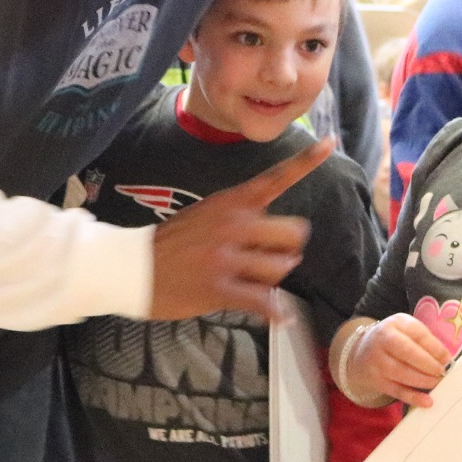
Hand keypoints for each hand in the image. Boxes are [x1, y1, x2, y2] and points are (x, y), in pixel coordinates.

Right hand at [146, 140, 326, 318]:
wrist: (131, 266)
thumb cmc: (173, 243)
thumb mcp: (207, 215)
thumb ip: (243, 218)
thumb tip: (286, 247)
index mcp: (231, 202)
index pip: (275, 177)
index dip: (305, 161)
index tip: (329, 142)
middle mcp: (233, 224)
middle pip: (294, 233)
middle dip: (288, 250)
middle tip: (270, 258)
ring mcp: (226, 256)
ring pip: (281, 268)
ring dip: (273, 279)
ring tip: (252, 282)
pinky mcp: (219, 288)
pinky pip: (264, 301)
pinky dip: (277, 313)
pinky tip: (282, 319)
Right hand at [348, 314, 452, 407]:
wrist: (361, 353)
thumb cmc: (392, 340)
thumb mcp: (405, 330)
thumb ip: (424, 340)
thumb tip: (444, 358)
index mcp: (395, 324)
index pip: (417, 334)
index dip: (434, 347)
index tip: (447, 358)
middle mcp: (383, 341)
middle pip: (407, 352)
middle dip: (428, 364)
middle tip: (441, 371)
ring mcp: (378, 362)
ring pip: (402, 373)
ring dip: (423, 380)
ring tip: (437, 382)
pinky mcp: (377, 381)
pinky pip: (397, 391)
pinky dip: (413, 398)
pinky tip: (427, 401)